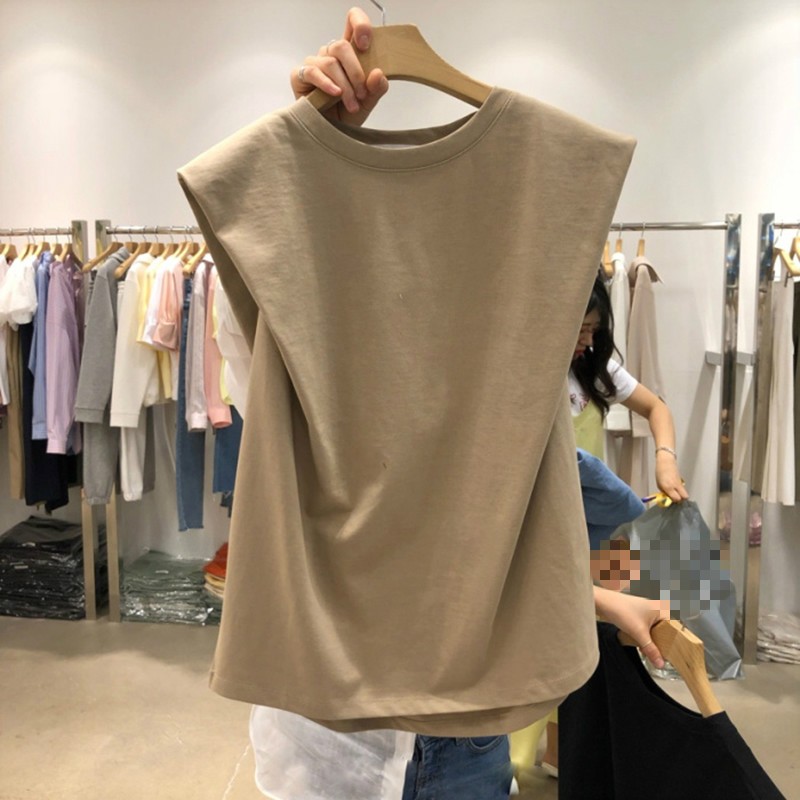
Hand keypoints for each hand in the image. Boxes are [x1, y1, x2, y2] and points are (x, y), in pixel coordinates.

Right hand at [290, 7, 388, 125]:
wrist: (331, 135)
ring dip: (344, 85)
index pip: (352, 23)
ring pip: (330, 62)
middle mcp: (330, 55)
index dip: (359, 24)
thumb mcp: (368, 103)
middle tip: (362, 94)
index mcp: (349, 54)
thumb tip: (378, 73)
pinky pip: (312, 71)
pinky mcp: (299, 75)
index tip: (366, 43)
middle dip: (355, 71)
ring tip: (351, 105)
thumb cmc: (347, 115)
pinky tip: (334, 94)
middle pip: (341, 46)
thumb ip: (376, 88)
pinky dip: (326, 83)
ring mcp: (314, 63)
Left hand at [593, 586, 669, 668]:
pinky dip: (644, 636)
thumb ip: (650, 649)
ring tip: (652, 652)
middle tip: (663, 655)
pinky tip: (642, 645)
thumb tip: (660, 663)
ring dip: (651, 640)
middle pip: (663, 629)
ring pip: (653, 629)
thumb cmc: (621, 611)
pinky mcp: (636, 614)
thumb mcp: (639, 633)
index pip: (674, 626)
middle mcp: (654, 608)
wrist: (603, 603)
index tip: (675, 652)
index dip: (674, 640)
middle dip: (661, 642)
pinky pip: (645, 628)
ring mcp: (644, 611)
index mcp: (660, 609)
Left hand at [655, 452, 688, 502]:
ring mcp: (679, 483)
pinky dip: (680, 491)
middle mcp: (675, 486)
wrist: (666, 462)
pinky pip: (683, 489)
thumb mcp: (658, 483)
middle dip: (681, 500)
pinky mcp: (681, 481)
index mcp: (668, 487)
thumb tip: (667, 497)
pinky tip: (675, 489)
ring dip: (681, 495)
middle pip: (685, 497)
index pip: (676, 498)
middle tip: (675, 498)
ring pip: (685, 494)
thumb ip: (663, 491)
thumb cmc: (660, 471)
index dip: (674, 501)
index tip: (671, 500)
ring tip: (675, 493)